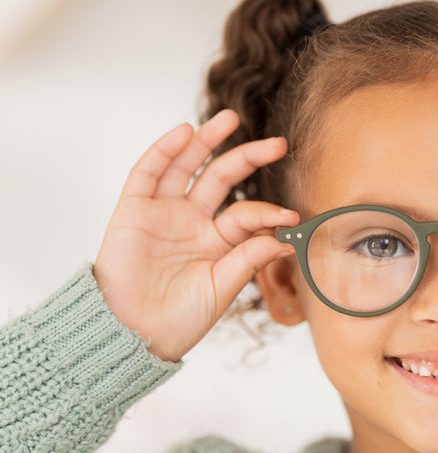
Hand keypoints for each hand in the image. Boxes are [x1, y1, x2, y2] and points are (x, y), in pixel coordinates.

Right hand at [93, 110, 299, 361]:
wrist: (133, 333)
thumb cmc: (179, 319)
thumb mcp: (222, 289)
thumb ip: (249, 260)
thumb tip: (284, 239)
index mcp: (218, 241)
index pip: (245, 214)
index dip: (266, 212)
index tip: (290, 217)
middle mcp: (193, 221)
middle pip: (222, 178)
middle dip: (249, 157)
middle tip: (278, 143)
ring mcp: (164, 212)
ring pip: (188, 166)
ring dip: (207, 140)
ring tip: (230, 119)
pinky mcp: (134, 209)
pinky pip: (149, 173)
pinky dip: (165, 151)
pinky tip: (185, 132)